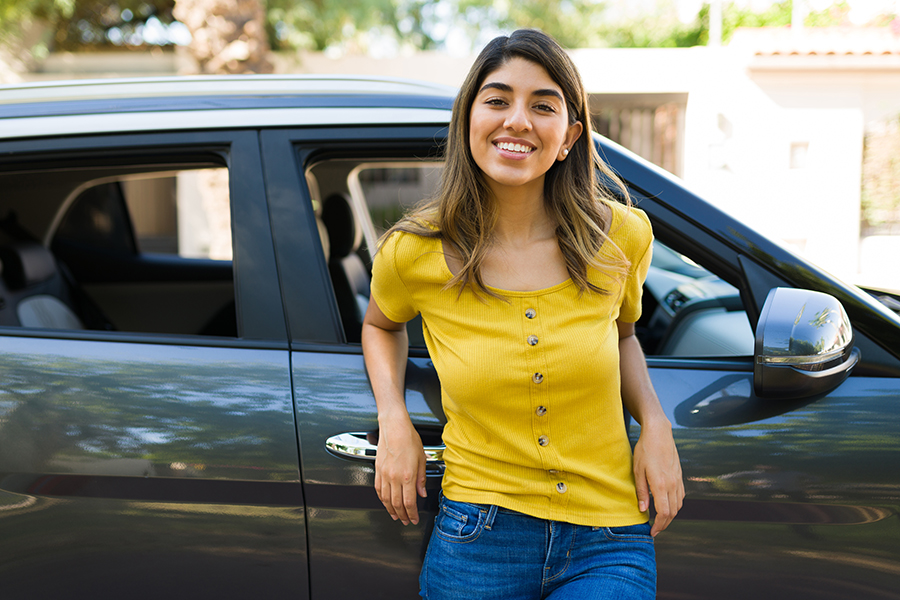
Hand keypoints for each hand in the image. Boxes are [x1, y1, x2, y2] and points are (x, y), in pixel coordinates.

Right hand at [374, 420, 426, 524]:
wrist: (394, 427)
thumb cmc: (409, 438)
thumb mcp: (422, 458)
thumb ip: (421, 478)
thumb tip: (422, 492)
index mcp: (408, 475)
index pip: (410, 502)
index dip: (412, 514)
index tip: (414, 519)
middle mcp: (395, 477)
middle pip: (397, 504)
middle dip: (403, 515)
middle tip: (406, 521)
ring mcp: (384, 474)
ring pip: (386, 499)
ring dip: (391, 510)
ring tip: (396, 516)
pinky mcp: (378, 470)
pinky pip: (379, 490)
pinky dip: (382, 499)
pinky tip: (386, 502)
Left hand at [633, 419, 683, 536]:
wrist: (659, 433)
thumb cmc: (645, 450)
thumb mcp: (637, 471)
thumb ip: (641, 492)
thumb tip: (643, 510)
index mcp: (661, 485)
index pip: (664, 513)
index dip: (659, 526)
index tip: (652, 532)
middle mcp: (673, 484)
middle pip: (673, 512)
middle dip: (665, 524)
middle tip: (655, 530)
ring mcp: (678, 480)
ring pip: (678, 505)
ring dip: (671, 516)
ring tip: (660, 520)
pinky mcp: (679, 475)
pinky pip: (681, 496)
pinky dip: (675, 505)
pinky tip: (668, 506)